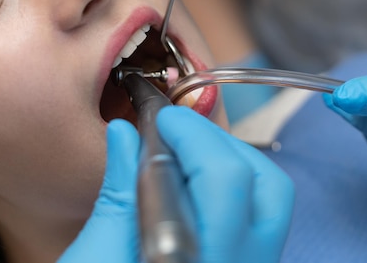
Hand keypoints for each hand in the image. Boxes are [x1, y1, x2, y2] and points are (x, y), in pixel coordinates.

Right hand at [59, 106, 293, 261]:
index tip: (162, 118)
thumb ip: (119, 193)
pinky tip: (198, 182)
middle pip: (267, 188)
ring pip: (272, 203)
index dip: (195, 136)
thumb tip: (127, 133)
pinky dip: (236, 188)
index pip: (225, 182)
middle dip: (222, 144)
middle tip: (177, 130)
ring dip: (234, 161)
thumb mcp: (94, 261)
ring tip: (188, 151)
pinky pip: (261, 221)